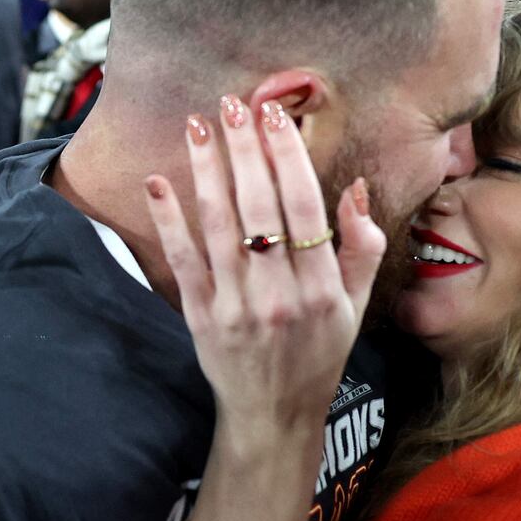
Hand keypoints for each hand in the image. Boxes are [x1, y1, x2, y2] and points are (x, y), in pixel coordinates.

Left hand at [145, 98, 385, 520]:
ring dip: (207, 171)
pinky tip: (159, 181)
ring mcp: (237, 306)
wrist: (275, 414)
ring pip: (220, 227)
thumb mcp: (356, 308)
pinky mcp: (201, 317)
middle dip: (246, 151)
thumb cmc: (319, 355)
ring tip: (199, 126)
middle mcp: (281, 295)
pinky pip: (184, 261)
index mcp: (323, 290)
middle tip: (233, 105)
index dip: (289, 159)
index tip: (276, 118)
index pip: (306, 209)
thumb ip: (361, 249)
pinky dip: (169, 220)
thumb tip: (355, 189)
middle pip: (260, 209)